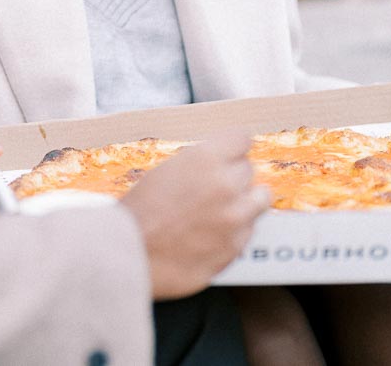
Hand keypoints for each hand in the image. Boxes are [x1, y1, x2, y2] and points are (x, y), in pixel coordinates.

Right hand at [121, 130, 267, 300]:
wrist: (130, 253)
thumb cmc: (139, 212)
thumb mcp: (165, 171)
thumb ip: (199, 164)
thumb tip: (220, 162)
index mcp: (206, 159)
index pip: (242, 139)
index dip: (232, 147)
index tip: (230, 152)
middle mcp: (226, 186)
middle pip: (249, 169)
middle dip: (233, 175)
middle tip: (212, 187)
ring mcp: (235, 219)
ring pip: (260, 199)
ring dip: (245, 201)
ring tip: (222, 209)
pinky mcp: (235, 247)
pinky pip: (248, 231)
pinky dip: (236, 231)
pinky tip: (212, 233)